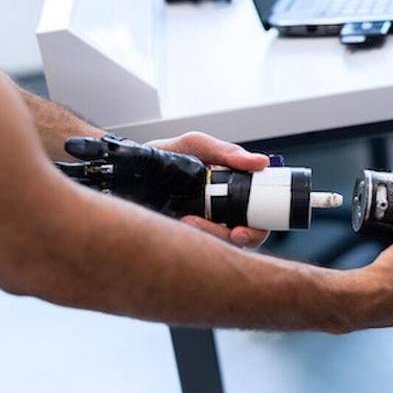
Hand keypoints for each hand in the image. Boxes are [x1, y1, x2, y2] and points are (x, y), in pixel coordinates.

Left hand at [146, 132, 270, 247]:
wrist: (132, 166)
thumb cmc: (168, 155)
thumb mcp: (195, 145)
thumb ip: (225, 151)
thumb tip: (260, 162)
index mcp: (233, 190)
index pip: (259, 216)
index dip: (257, 228)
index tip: (241, 230)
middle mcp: (223, 212)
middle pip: (244, 237)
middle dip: (240, 239)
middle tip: (230, 234)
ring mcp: (206, 225)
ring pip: (221, 245)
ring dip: (211, 237)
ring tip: (189, 221)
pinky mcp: (186, 236)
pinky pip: (198, 247)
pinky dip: (192, 239)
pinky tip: (181, 225)